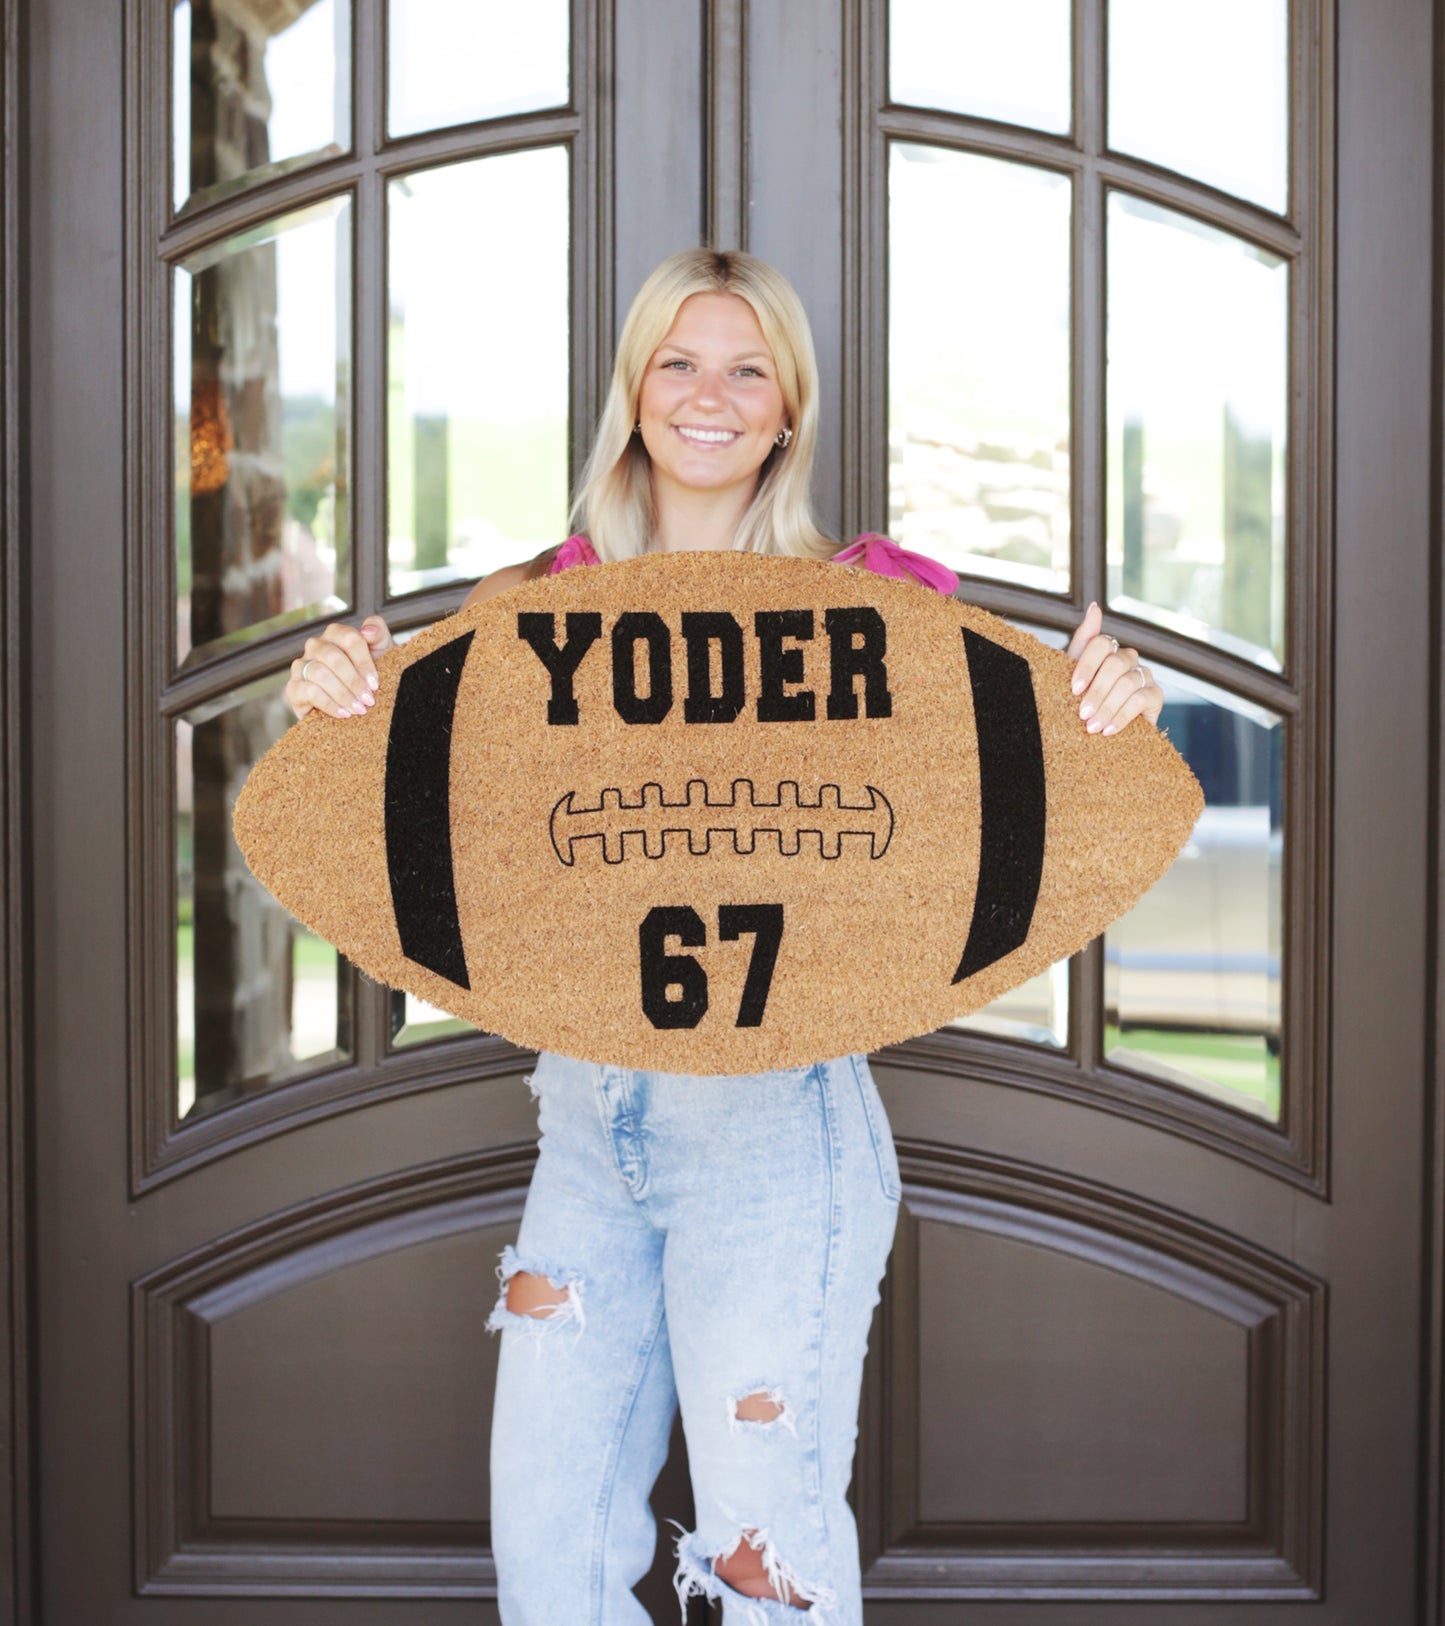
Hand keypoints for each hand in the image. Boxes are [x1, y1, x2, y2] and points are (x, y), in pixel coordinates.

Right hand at [285, 615, 392, 720]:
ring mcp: (301, 666)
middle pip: (333, 657)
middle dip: (354, 681)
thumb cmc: (369, 676)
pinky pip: (309, 692)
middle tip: (368, 700)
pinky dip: (330, 704)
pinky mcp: (293, 688)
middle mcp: (315, 646)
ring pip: (320, 673)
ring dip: (343, 694)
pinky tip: (344, 714)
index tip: (375, 683)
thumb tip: (368, 631)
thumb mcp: (381, 653)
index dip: (364, 662)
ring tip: (359, 709)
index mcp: (335, 634)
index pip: (349, 639)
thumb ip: (378, 634)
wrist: (356, 707)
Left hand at [1066, 602, 1162, 735]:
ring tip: (1092, 727)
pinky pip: (1141, 700)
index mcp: (1107, 649)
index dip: (1086, 666)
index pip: (1100, 643)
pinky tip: (1108, 730)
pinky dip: (1121, 716)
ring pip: (1127, 683)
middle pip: (1114, 664)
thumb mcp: (1075, 673)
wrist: (1101, 731)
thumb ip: (1084, 639)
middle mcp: (1128, 658)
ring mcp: (1144, 675)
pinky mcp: (1156, 695)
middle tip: (1082, 714)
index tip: (1073, 690)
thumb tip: (1094, 606)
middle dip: (1096, 691)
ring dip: (1107, 707)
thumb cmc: (1084, 699)